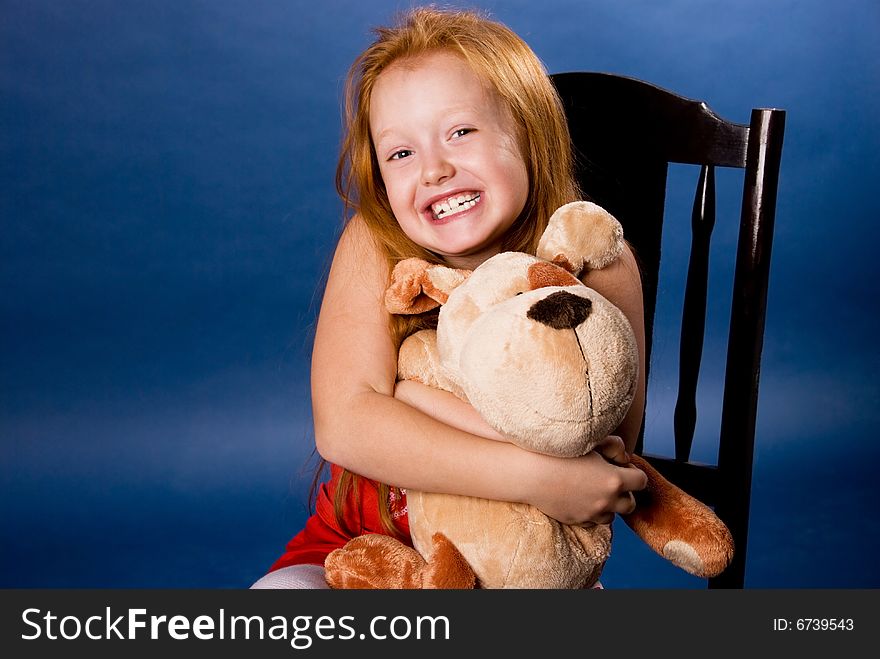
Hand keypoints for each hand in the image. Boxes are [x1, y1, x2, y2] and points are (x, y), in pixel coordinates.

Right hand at [524, 435, 648, 525]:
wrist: (530, 472)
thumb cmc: (560, 452)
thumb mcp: (593, 441)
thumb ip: (615, 447)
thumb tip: (623, 458)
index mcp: (614, 480)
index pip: (641, 481)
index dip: (633, 473)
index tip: (621, 467)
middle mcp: (606, 500)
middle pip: (630, 504)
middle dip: (624, 493)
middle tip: (609, 481)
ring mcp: (591, 513)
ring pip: (612, 516)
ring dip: (608, 505)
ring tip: (594, 491)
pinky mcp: (576, 520)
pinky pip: (591, 521)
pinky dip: (591, 512)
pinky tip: (579, 498)